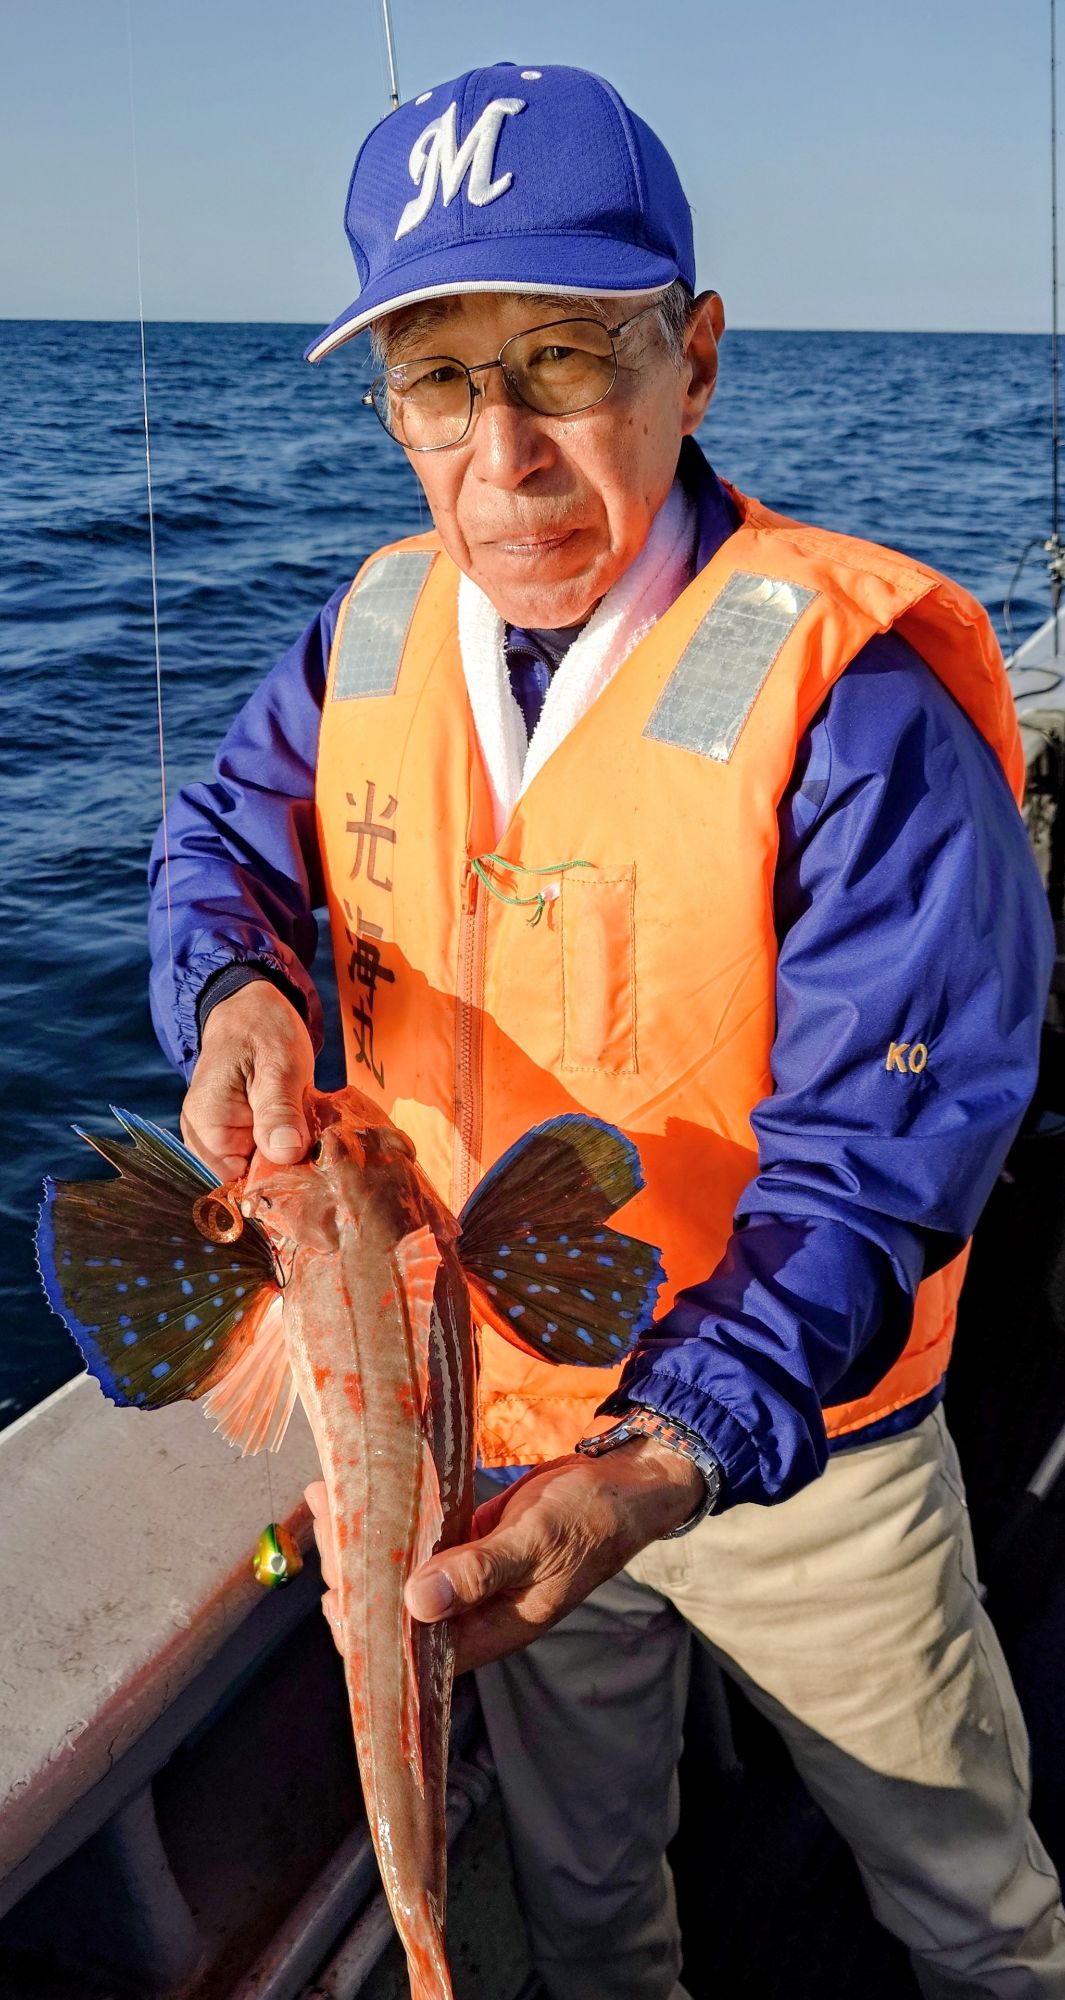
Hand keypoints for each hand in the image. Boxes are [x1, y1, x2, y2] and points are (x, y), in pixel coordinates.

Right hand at [181, 980, 314, 1178]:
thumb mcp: (278, 1065)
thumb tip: (286, 1155)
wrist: (251, 1007)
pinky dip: (290, 1144)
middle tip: (322, 1143)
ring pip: (263, 1168)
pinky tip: (305, 1125)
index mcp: (207, 1126)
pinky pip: (266, 1154)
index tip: (312, 1164)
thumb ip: (279, 1111)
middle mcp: (206, 1140)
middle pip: (252, 1180)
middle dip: (289, 1167)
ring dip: (293, 1155)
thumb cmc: (261, 1029)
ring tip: (314, 1127)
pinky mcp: (241, 1133)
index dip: (278, 1179)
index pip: (239, 1183)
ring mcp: (223, 1138)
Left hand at [304, 1440, 703, 1673]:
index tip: (334, 1593)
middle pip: (400, 1609)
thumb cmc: (590, 1518)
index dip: (370, 1631)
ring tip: (328, 1499)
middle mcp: (474, 1611)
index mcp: (491, 1630)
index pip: (415, 1652)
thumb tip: (417, 1601)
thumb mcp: (536, 1542)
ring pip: (405, 1571)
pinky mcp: (471, 1542)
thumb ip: (479, 1571)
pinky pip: (422, 1539)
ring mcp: (471, 1575)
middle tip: (329, 1524)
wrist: (626, 1483)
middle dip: (357, 1575)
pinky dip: (394, 1519)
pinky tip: (363, 1489)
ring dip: (367, 1542)